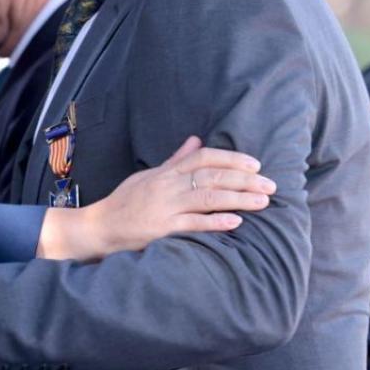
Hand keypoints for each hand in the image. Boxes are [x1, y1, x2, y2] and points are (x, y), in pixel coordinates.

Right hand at [39, 136, 272, 260]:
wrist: (99, 227)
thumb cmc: (125, 202)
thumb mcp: (148, 176)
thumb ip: (175, 160)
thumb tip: (196, 140)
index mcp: (166, 173)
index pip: (204, 158)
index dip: (232, 159)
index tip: (255, 165)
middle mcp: (167, 186)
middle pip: (212, 176)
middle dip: (245, 179)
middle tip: (271, 185)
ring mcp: (164, 207)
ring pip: (208, 197)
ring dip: (239, 198)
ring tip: (262, 201)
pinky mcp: (161, 229)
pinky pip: (193, 224)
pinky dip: (215, 222)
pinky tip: (236, 222)